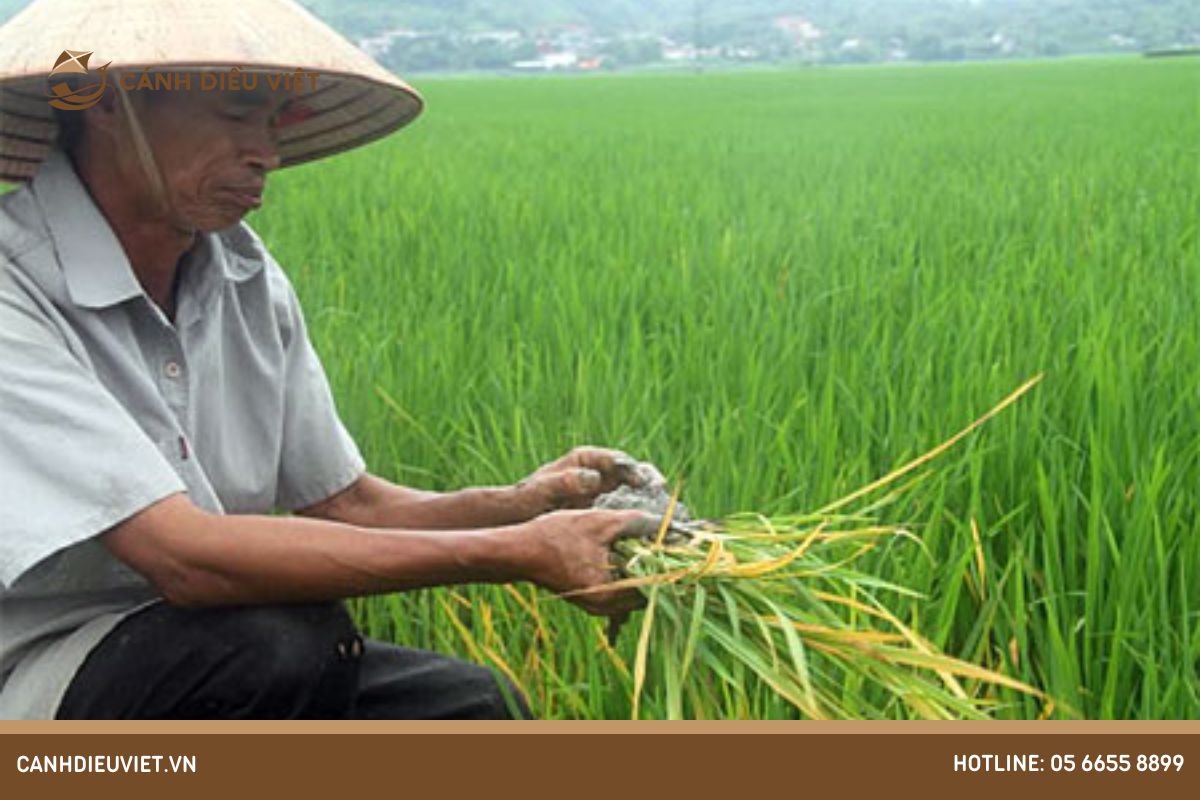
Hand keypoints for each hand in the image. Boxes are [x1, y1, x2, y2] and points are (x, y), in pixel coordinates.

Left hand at [515, 446, 664, 514]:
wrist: (521, 517)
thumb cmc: (529, 499)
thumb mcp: (543, 490)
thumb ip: (564, 482)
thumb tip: (591, 478)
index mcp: (585, 460)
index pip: (613, 459)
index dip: (629, 468)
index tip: (639, 479)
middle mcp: (599, 471)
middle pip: (630, 470)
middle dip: (647, 478)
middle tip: (660, 489)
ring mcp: (604, 488)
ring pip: (635, 487)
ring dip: (651, 495)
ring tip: (665, 506)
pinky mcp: (606, 506)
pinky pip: (629, 505)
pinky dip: (642, 511)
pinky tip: (653, 523)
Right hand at [521, 508, 659, 616]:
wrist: (517, 551)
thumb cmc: (554, 536)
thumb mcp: (599, 522)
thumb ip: (636, 522)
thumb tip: (665, 522)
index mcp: (610, 595)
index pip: (655, 584)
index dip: (669, 560)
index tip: (680, 542)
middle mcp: (605, 607)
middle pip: (645, 588)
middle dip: (655, 562)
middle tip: (664, 537)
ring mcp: (596, 605)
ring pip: (631, 586)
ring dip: (639, 564)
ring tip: (645, 538)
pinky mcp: (588, 597)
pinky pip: (616, 586)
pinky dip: (623, 568)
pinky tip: (623, 547)